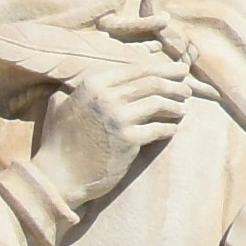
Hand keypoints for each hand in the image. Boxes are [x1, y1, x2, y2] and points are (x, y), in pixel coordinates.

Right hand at [30, 41, 193, 200]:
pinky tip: (172, 129)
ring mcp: (118, 118)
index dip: (163, 69)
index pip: (137, 70)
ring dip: (176, 105)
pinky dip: (170, 127)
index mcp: (92, 85)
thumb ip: (79, 90)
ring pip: (160, 103)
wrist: (58, 175)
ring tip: (182, 109)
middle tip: (187, 89)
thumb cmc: (60, 142)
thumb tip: (99, 78)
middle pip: (153, 83)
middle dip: (175, 85)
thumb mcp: (61, 106)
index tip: (179, 71)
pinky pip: (160, 128)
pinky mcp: (129, 140)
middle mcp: (106, 97)